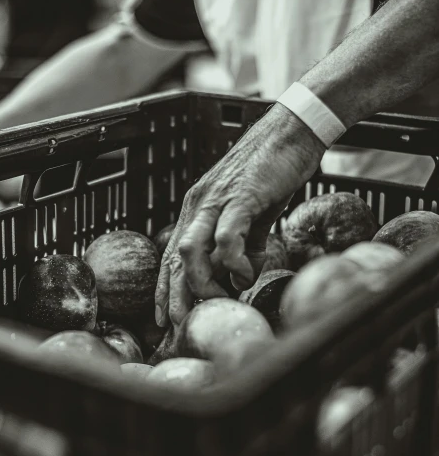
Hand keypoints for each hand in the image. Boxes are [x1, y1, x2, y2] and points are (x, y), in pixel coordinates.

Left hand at [155, 103, 325, 327]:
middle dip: (174, 296)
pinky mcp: (240, 197)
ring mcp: (216, 200)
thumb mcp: (253, 214)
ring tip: (221, 299)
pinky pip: (226, 236)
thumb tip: (242, 276)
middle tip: (181, 324)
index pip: (171, 255)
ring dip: (201, 282)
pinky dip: (232, 262)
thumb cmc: (272, 171)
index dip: (164, 288)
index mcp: (198, 209)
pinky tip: (246, 274)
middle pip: (174, 258)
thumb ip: (245, 244)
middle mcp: (199, 205)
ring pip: (190, 249)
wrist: (292, 132)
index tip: (163, 318)